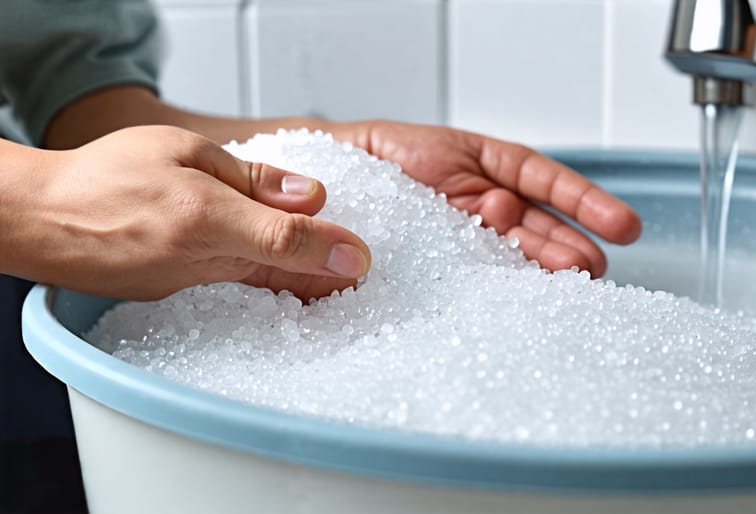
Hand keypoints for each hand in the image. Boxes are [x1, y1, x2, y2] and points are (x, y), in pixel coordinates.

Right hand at [8, 126, 369, 300]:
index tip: (362, 258)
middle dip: (326, 273)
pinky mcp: (173, 296)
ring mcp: (184, 284)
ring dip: (299, 281)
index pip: (282, 239)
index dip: (328, 249)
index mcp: (202, 216)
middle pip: (279, 273)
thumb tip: (306, 194)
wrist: (41, 218)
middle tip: (362, 270)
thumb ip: (249, 175)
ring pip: (259, 285)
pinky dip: (263, 283)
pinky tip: (283, 277)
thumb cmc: (103, 175)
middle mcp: (196, 259)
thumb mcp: (181, 149)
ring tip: (335, 275)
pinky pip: (231, 290)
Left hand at [331, 121, 640, 276]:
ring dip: (544, 264)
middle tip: (592, 268)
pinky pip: (477, 270)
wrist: (322, 181)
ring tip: (571, 280)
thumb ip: (466, 174)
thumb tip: (503, 207)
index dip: (582, 202)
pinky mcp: (441, 260)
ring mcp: (464, 233)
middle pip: (534, 223)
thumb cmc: (376, 154)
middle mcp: (479, 202)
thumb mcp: (425, 149)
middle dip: (567, 244)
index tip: (620, 225)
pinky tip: (525, 294)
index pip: (541, 180)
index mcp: (481, 165)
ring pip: (513, 249)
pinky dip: (502, 282)